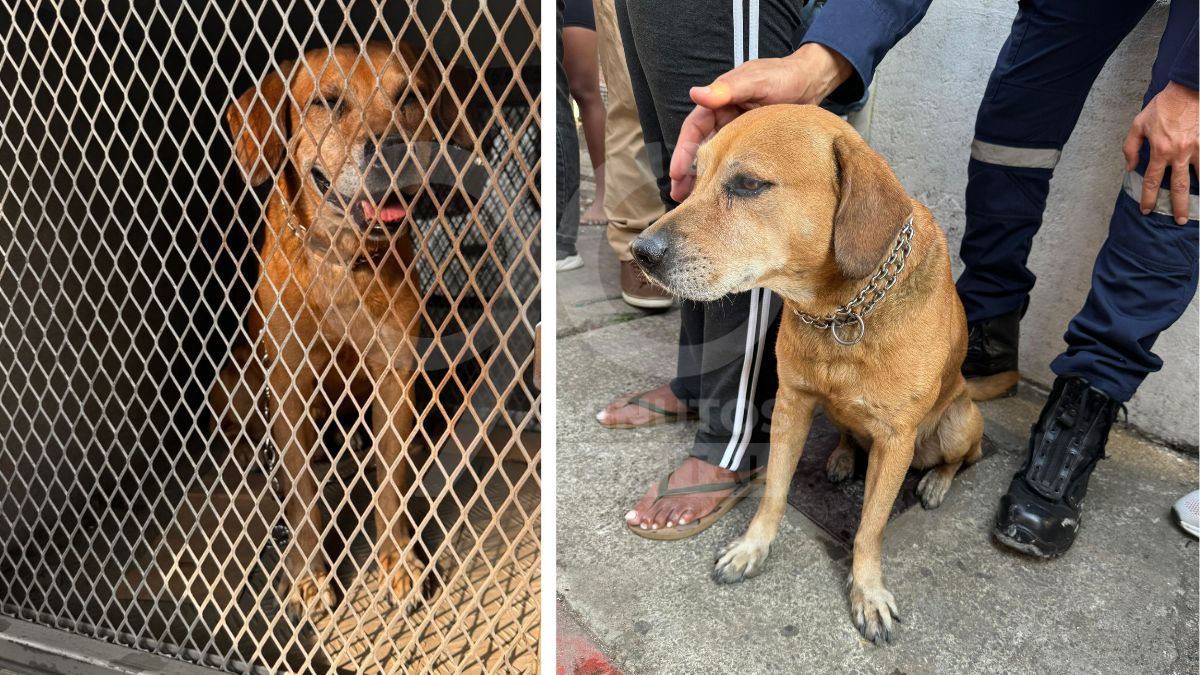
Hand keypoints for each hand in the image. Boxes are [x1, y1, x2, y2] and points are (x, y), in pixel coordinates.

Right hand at [669, 43, 852, 200]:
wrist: (812, 82)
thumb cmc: (784, 76)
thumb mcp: (757, 81)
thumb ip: (729, 88)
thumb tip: (696, 94)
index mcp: (718, 102)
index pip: (693, 130)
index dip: (683, 152)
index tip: (676, 174)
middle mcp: (723, 117)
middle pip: (700, 147)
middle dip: (688, 172)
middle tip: (680, 197)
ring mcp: (736, 131)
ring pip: (715, 157)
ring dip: (705, 178)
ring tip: (697, 203)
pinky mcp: (751, 142)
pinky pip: (734, 161)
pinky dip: (725, 176)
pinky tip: (724, 194)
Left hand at [1122, 81, 1198, 223]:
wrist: (1189, 89)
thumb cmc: (1163, 105)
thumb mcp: (1138, 124)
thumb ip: (1131, 148)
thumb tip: (1130, 167)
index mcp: (1160, 150)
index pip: (1151, 181)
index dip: (1147, 197)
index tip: (1146, 209)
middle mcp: (1180, 153)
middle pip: (1178, 186)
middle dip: (1178, 206)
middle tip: (1180, 220)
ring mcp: (1198, 148)